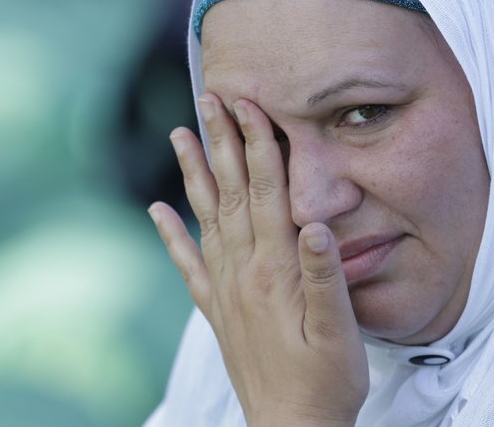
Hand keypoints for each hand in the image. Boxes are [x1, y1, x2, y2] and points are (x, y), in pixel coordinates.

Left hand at [148, 93, 368, 425]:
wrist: (290, 425)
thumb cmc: (324, 380)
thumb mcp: (339, 331)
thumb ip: (324, 277)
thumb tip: (313, 223)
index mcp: (275, 269)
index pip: (264, 192)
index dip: (256, 146)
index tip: (246, 105)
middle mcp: (241, 270)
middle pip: (230, 192)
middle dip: (221, 141)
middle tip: (208, 98)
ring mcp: (223, 286)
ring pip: (204, 216)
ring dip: (192, 173)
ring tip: (179, 134)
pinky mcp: (214, 306)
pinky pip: (186, 263)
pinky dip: (169, 233)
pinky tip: (155, 210)